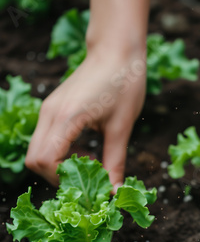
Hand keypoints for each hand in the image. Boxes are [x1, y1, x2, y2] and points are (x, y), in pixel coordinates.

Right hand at [25, 46, 146, 189]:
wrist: (117, 50)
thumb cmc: (124, 84)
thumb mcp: (122, 128)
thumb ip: (115, 162)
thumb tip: (114, 191)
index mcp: (66, 117)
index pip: (44, 161)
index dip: (63, 178)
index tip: (88, 181)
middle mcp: (50, 113)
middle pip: (34, 160)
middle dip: (57, 176)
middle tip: (86, 177)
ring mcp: (48, 110)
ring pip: (36, 151)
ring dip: (58, 165)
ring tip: (89, 162)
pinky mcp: (53, 109)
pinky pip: (45, 140)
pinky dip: (59, 153)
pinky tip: (84, 151)